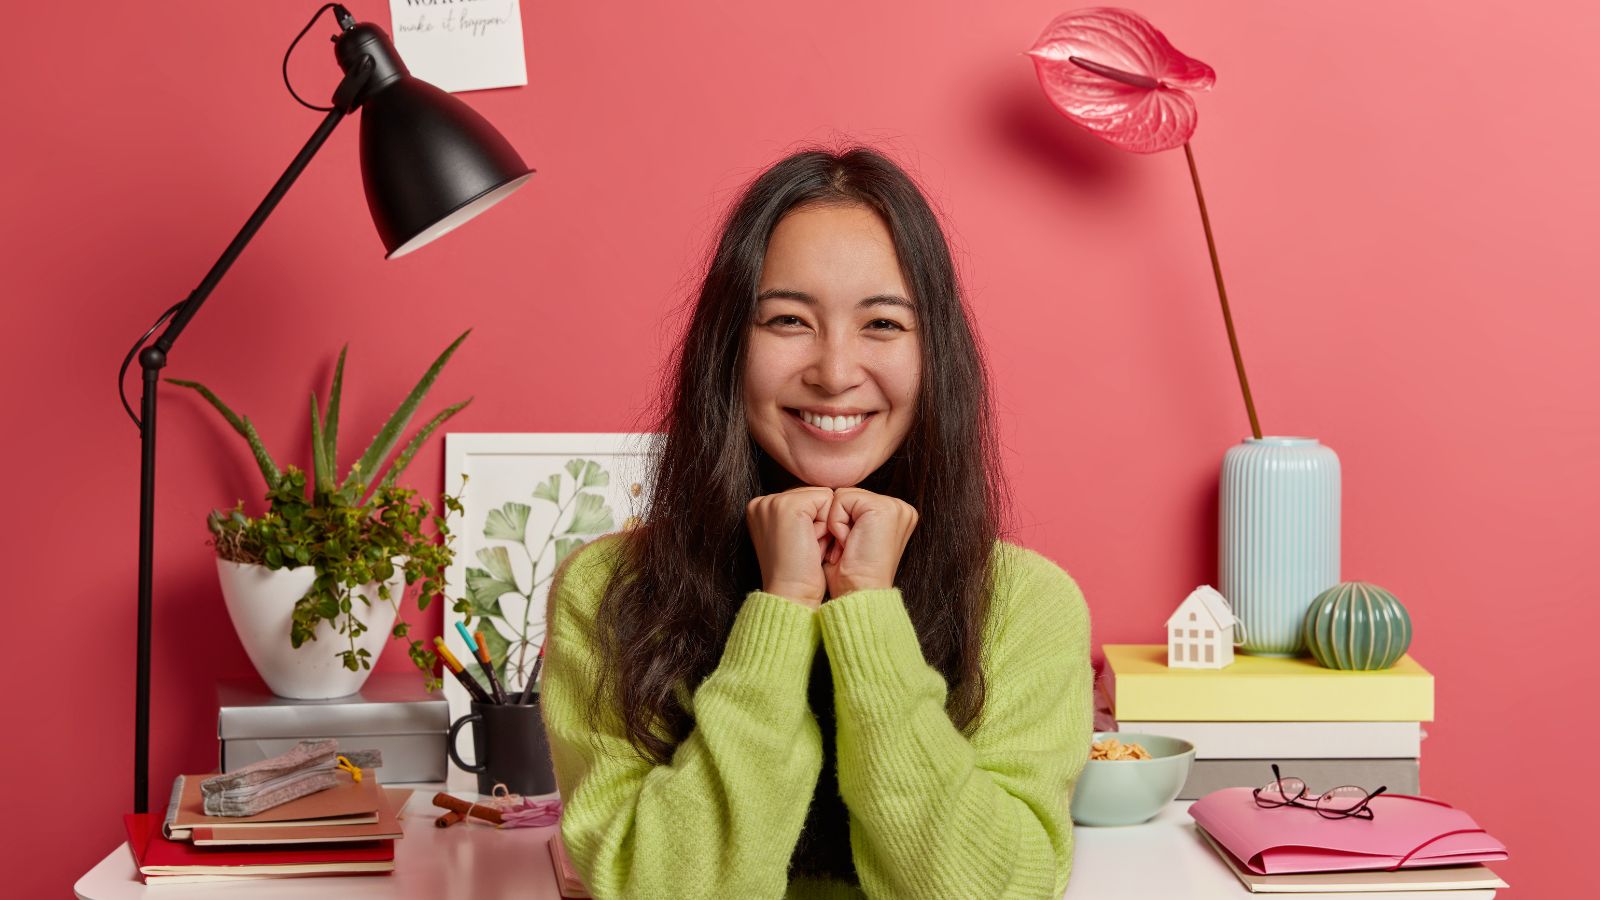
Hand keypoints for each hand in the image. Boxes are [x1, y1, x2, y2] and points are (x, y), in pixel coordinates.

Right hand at [746, 486, 835, 608]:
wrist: (791, 594)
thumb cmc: (798, 573)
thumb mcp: (792, 536)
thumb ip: (799, 514)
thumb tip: (821, 497)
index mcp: (759, 508)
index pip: (804, 497)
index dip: (812, 522)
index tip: (800, 546)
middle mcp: (762, 501)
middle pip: (813, 495)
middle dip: (818, 521)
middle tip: (805, 548)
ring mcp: (773, 501)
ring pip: (821, 497)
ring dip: (823, 523)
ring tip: (807, 545)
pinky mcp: (788, 505)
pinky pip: (827, 498)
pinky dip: (827, 523)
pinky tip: (812, 542)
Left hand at [822, 488, 918, 598]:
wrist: (859, 593)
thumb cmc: (850, 574)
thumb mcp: (853, 537)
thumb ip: (851, 513)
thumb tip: (831, 495)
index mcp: (896, 514)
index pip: (853, 500)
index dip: (841, 523)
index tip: (848, 549)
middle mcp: (900, 508)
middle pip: (848, 496)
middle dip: (838, 522)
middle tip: (848, 549)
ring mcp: (895, 506)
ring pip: (843, 496)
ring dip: (836, 523)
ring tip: (849, 546)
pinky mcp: (883, 507)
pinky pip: (841, 499)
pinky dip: (836, 523)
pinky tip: (849, 542)